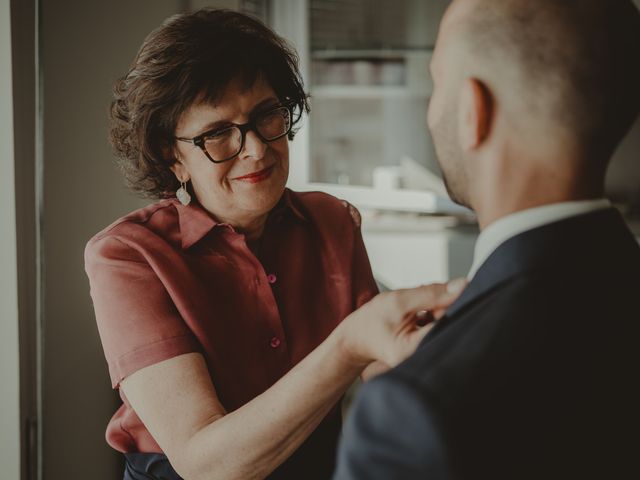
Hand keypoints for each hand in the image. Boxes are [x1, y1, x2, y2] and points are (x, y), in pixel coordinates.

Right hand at [338, 278, 466, 368]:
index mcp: (415, 350)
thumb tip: (461, 285)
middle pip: (449, 323)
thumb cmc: (370, 323)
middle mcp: (426, 356)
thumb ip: (430, 293)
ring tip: (414, 311)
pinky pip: (439, 327)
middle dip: (443, 305)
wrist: (356, 338)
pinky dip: (432, 316)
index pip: (449, 322)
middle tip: (421, 303)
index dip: (453, 302)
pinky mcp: (428, 348)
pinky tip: (417, 316)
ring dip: (437, 309)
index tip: (451, 290)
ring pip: (445, 322)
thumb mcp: (398, 301)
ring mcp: (428, 353)